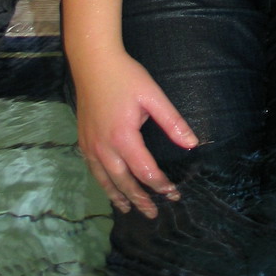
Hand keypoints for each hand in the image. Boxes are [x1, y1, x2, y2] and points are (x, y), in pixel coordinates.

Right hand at [73, 50, 198, 217]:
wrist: (93, 63)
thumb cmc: (126, 77)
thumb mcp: (154, 96)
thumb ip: (172, 121)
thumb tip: (192, 143)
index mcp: (123, 137)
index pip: (145, 171)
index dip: (160, 185)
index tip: (174, 193)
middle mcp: (104, 146)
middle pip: (124, 182)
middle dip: (140, 199)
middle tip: (154, 213)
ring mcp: (90, 145)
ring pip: (105, 180)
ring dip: (119, 196)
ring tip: (130, 210)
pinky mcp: (84, 140)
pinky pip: (93, 169)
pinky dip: (104, 183)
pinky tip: (110, 187)